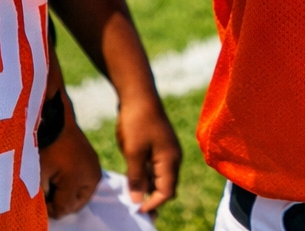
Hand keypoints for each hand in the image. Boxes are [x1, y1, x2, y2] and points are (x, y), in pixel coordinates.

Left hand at [40, 103, 101, 218]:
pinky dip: (68, 181)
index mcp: (86, 180)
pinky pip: (79, 181)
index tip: (39, 190)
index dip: (48, 205)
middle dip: (58, 199)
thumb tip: (48, 211)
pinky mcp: (90, 159)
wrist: (55, 118)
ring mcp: (94, 166)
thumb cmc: (47, 147)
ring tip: (50, 176)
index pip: (65, 209)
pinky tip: (57, 169)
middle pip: (74, 204)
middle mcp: (95, 175)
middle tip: (45, 184)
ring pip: (76, 194)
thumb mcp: (42, 176)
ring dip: (63, 191)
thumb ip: (46, 200)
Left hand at [116, 90, 181, 212]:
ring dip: (148, 187)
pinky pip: (156, 167)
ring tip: (132, 195)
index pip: (166, 191)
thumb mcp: (133, 152)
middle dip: (153, 199)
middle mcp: (173, 156)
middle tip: (135, 207)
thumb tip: (137, 201)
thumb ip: (136, 178)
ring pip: (161, 177)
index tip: (135, 210)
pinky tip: (133, 177)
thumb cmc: (137, 122)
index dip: (152, 204)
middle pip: (167, 186)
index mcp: (170, 159)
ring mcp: (167, 150)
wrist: (138, 94)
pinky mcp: (160, 145)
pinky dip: (147, 175)